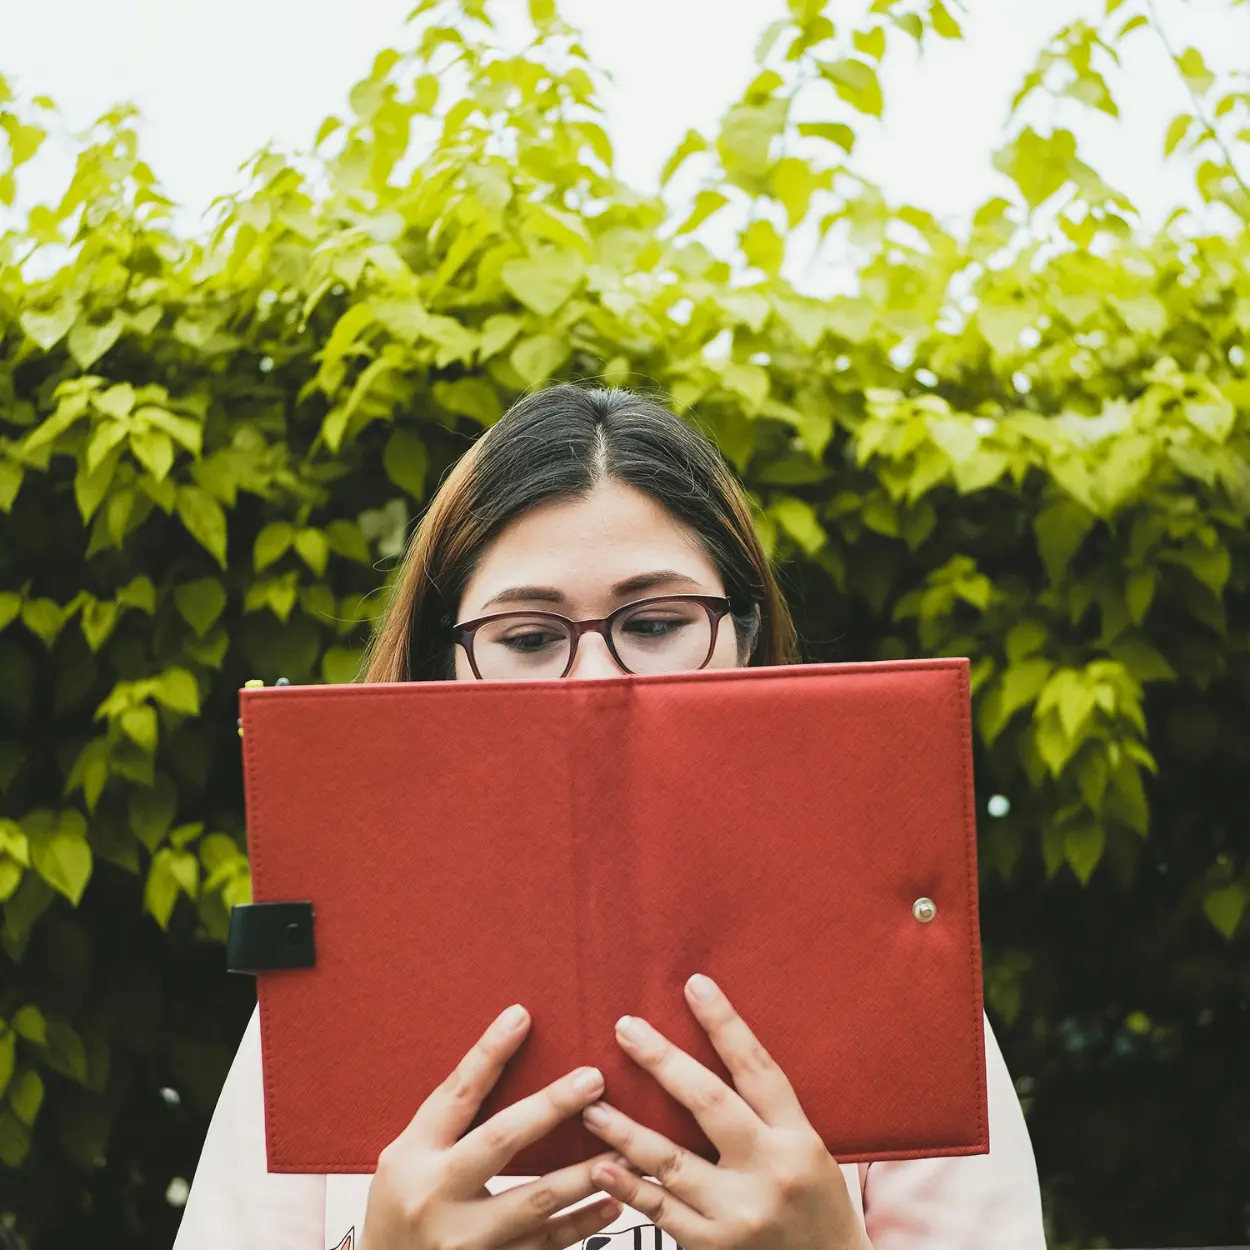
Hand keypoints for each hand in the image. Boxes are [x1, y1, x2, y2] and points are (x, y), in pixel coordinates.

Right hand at [361, 1003, 631, 1249]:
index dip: (489, 1052)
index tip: (521, 1015)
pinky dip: (583, 1224)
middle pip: (500, 1141)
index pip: (457, 1093)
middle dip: (550, 1107)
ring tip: (627, 1148)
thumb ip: (452, 1118)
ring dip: (587, 1174)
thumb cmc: (402, 1204)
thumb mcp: (409, 1155)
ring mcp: (464, 1241)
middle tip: (594, 1080)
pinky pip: (545, 1246)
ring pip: (536, 1202)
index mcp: (414, 1155)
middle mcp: (436, 1196)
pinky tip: (614, 1203)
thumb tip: (505, 1054)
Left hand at [580, 976, 868, 1249]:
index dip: (724, 1023)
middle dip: (663, 1062)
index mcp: (799, 1138)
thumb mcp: (811, 1152)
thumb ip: (768, 1113)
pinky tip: (601, 1168)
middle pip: (710, 1103)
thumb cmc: (819, 1208)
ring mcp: (740, 1213)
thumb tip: (720, 1050)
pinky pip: (662, 1213)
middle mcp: (770, 1171)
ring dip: (626, 1131)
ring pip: (672, 1162)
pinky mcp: (715, 1248)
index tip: (694, 985)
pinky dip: (629, 1189)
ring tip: (590, 1107)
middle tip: (626, 1029)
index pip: (757, 1068)